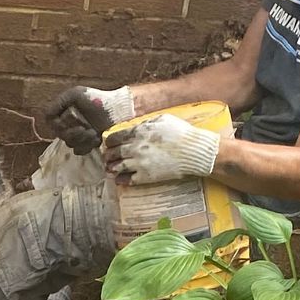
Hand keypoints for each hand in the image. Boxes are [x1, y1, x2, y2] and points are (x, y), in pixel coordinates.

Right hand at [38, 83, 135, 151]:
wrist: (117, 111)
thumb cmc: (97, 99)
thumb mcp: (75, 94)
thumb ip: (58, 102)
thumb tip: (47, 117)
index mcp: (63, 111)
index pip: (50, 122)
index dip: (58, 125)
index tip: (68, 122)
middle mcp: (68, 123)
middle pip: (60, 135)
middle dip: (73, 133)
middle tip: (86, 129)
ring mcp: (78, 135)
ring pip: (70, 144)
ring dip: (82, 139)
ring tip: (94, 133)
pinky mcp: (87, 144)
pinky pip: (79, 151)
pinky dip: (87, 146)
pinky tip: (97, 138)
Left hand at [103, 113, 221, 183]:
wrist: (193, 151)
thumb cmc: (181, 132)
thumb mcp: (163, 119)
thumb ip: (146, 123)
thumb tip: (137, 126)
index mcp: (139, 132)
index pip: (115, 137)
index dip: (109, 141)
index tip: (108, 144)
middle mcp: (136, 147)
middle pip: (114, 152)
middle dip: (108, 155)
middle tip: (106, 157)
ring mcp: (139, 163)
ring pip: (117, 166)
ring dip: (111, 168)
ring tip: (109, 169)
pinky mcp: (146, 176)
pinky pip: (128, 179)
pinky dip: (121, 180)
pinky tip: (118, 179)